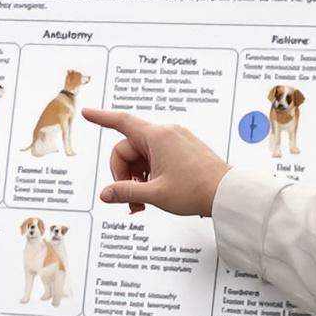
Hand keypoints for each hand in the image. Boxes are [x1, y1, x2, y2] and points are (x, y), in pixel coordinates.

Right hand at [84, 107, 229, 216]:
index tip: (88, 113)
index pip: (122, 122)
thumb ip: (126, 192)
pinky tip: (154, 193)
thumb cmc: (197, 190)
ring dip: (137, 178)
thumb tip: (106, 194)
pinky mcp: (183, 150)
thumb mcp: (155, 194)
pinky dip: (150, 175)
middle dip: (124, 174)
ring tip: (143, 202)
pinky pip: (156, 158)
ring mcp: (176, 141)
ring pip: (142, 156)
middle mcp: (167, 134)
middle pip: (129, 149)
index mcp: (158, 137)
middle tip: (130, 198)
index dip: (102, 118)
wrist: (228, 193)